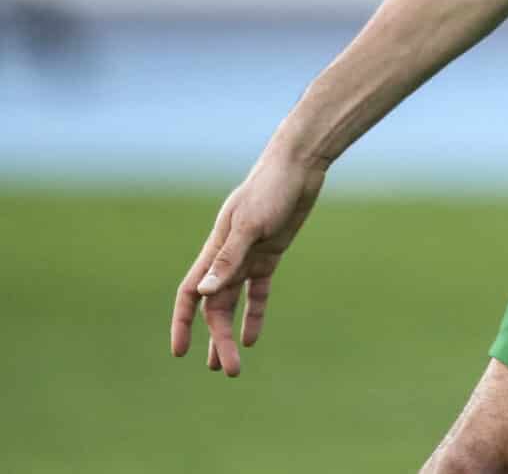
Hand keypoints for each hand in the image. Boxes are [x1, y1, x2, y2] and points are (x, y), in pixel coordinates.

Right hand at [170, 150, 325, 375]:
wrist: (298, 165)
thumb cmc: (270, 189)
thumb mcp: (250, 224)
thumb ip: (228, 259)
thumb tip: (205, 293)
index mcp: (215, 249)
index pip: (191, 293)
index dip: (183, 323)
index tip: (180, 352)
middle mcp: (228, 256)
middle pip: (215, 307)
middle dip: (218, 339)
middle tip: (227, 371)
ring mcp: (249, 255)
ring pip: (233, 303)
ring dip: (231, 333)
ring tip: (231, 364)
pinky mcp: (271, 253)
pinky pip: (258, 291)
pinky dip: (255, 313)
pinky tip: (254, 337)